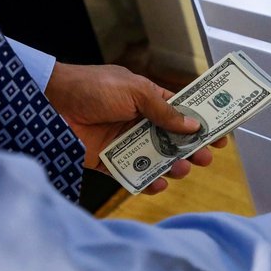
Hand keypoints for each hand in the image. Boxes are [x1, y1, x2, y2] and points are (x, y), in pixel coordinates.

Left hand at [45, 63, 227, 194]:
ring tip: (183, 169)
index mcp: (148, 99)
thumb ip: (163, 110)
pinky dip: (147, 180)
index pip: (181, 111)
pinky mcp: (107, 160)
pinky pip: (132, 173)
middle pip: (173, 138)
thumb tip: (192, 124)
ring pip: (156, 157)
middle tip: (206, 158)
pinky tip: (158, 183)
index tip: (221, 133)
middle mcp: (139, 121)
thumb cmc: (91, 87)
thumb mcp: (134, 91)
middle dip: (192, 148)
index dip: (201, 122)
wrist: (48, 102)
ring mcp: (124, 141)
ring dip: (173, 165)